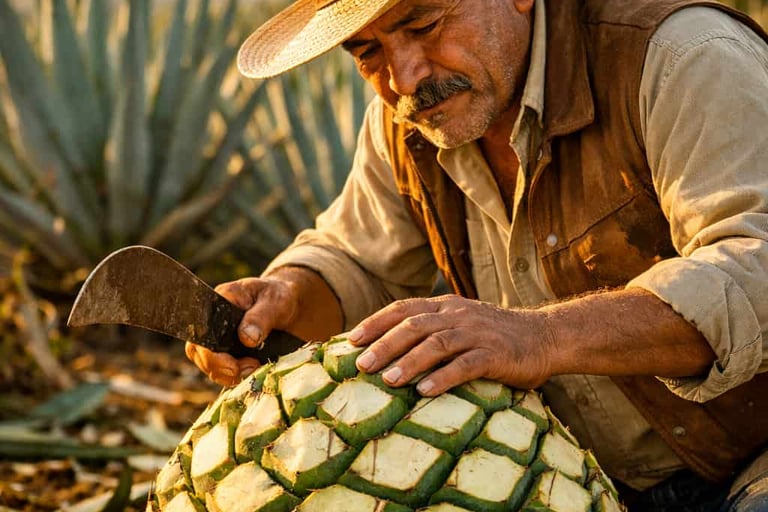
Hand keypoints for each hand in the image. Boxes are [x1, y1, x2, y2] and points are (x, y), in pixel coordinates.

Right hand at [185, 276, 300, 385]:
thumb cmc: (279, 297)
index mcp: (218, 303)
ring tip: (257, 368)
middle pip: (200, 353)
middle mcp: (212, 324)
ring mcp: (218, 341)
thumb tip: (247, 339)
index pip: (201, 331)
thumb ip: (260, 317)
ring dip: (231, 376)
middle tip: (252, 367)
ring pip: (210, 367)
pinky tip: (256, 372)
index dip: (211, 354)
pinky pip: (223, 373)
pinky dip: (238, 378)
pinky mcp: (228, 354)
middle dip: (222, 369)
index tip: (232, 366)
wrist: (290, 308)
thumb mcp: (275, 302)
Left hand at [350, 295, 554, 395]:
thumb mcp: (462, 323)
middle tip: (361, 365)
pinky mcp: (495, 354)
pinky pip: (466, 365)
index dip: (376, 322)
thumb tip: (390, 348)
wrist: (545, 336)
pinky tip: (425, 392)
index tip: (351, 340)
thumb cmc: (496, 336)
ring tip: (388, 380)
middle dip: (384, 345)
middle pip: (414, 326)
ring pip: (436, 344)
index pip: (404, 309)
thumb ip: (433, 329)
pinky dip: (443, 378)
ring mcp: (477, 333)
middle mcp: (458, 315)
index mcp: (446, 306)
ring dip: (409, 362)